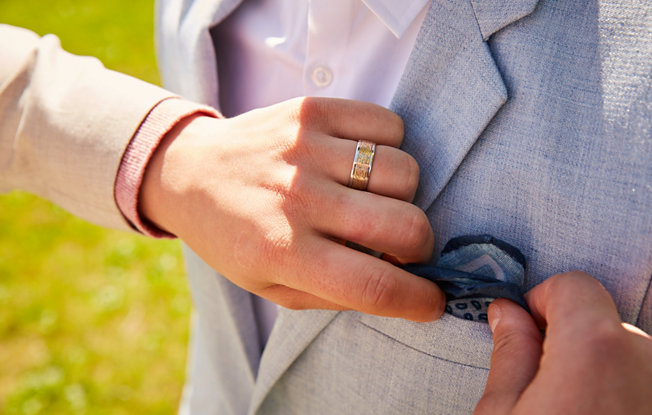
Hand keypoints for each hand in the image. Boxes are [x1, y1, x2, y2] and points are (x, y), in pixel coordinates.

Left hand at [140, 97, 444, 320]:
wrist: (189, 170)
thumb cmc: (234, 238)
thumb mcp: (271, 286)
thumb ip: (336, 294)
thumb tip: (402, 287)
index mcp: (284, 252)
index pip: (374, 285)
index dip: (418, 299)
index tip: (431, 300)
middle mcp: (298, 199)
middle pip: (405, 226)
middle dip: (421, 246)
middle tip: (403, 247)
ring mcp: (306, 149)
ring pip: (405, 171)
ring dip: (403, 195)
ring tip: (374, 199)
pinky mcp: (312, 111)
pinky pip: (388, 124)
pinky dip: (390, 147)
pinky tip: (363, 162)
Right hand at [475, 271, 651, 414]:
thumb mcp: (502, 412)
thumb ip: (509, 353)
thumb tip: (508, 317)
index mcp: (594, 349)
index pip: (574, 285)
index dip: (541, 300)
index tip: (526, 326)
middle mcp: (644, 358)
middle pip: (600, 322)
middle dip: (568, 340)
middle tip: (541, 382)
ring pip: (623, 354)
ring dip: (596, 369)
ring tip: (571, 408)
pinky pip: (640, 379)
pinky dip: (619, 390)